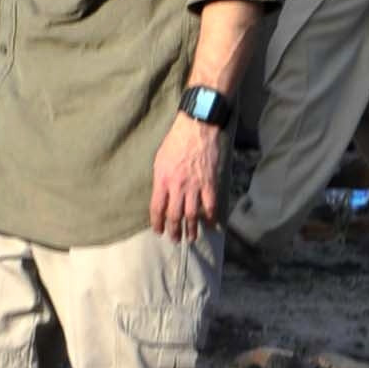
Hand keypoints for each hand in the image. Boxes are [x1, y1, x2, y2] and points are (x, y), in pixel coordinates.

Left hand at [149, 113, 227, 241]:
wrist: (196, 128)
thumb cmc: (175, 141)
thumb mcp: (160, 160)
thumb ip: (160, 180)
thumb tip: (162, 195)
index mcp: (162, 180)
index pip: (157, 208)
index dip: (157, 223)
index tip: (158, 231)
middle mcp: (177, 186)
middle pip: (174, 215)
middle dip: (174, 231)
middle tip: (175, 239)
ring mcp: (194, 186)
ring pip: (192, 214)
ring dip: (191, 229)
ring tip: (191, 238)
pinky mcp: (209, 183)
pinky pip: (210, 205)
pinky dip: (211, 217)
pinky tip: (211, 224)